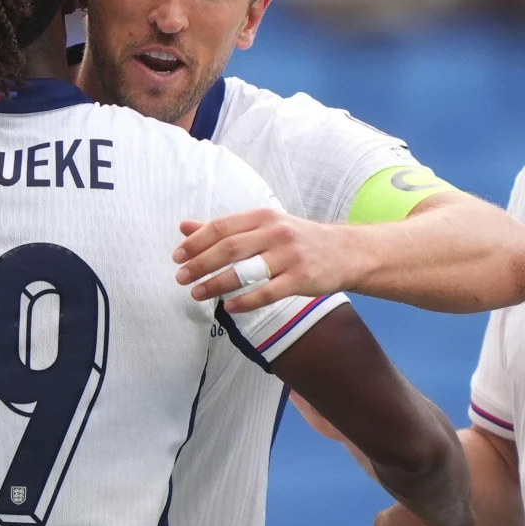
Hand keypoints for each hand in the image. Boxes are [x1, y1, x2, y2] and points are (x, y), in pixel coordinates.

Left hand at [173, 208, 364, 313]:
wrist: (347, 252)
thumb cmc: (298, 239)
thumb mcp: (264, 226)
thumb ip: (225, 228)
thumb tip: (184, 227)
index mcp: (263, 217)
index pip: (222, 227)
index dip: (196, 242)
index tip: (177, 257)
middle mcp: (276, 233)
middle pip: (230, 248)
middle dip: (201, 264)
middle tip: (180, 278)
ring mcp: (290, 256)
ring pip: (246, 271)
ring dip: (217, 284)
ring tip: (197, 294)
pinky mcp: (301, 279)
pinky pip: (268, 292)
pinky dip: (246, 301)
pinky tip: (229, 308)